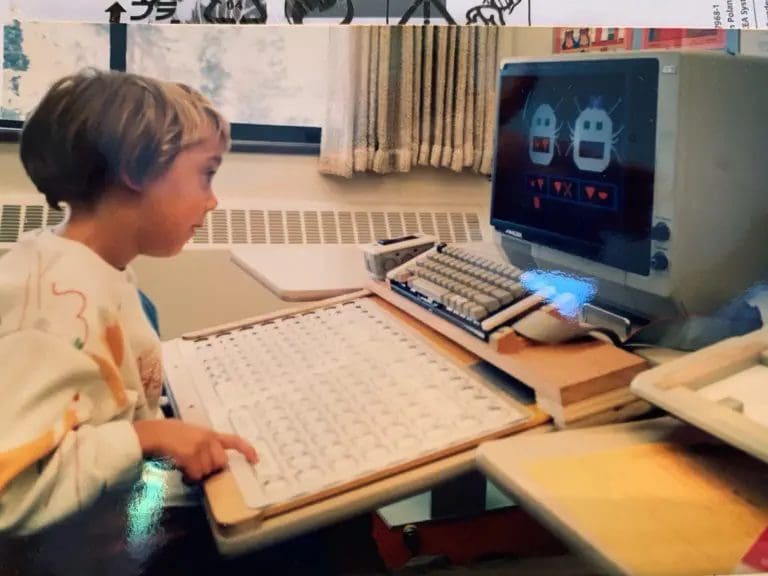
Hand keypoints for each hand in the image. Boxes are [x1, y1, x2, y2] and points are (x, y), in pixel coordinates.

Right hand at [133, 419, 257, 482]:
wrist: (156, 433)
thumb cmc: (172, 435)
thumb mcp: (194, 435)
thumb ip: (207, 446)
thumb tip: (216, 464)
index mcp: (211, 434)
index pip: (235, 441)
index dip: (247, 450)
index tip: (256, 460)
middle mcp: (209, 439)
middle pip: (220, 463)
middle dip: (211, 468)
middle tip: (197, 466)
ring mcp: (200, 446)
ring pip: (207, 470)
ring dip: (197, 473)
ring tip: (186, 465)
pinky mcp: (191, 454)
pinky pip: (195, 473)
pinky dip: (189, 475)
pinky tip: (181, 469)